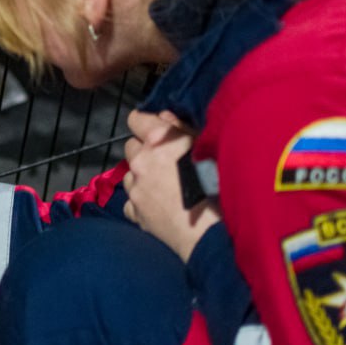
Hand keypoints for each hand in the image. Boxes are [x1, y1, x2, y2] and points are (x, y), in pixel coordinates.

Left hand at [122, 109, 220, 261]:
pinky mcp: (134, 211)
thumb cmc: (216, 182)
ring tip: (161, 184)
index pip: (136, 119)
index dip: (144, 122)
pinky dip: (139, 202)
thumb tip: (163, 116)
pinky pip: (130, 201)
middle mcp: (140, 161)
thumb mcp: (205, 147)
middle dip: (143, 150)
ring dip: (140, 175)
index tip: (152, 128)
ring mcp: (135, 187)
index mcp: (157, 140)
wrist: (210, 228)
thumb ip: (181, 129)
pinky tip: (155, 205)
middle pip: (130, 146)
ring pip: (129, 174)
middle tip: (162, 160)